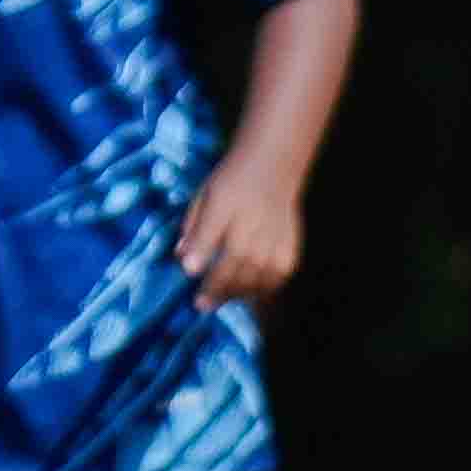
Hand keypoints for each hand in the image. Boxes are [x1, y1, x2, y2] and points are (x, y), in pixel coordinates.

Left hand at [177, 155, 309, 307]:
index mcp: (225, 204)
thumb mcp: (205, 195)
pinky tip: (249, 293)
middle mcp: (251, 221)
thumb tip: (181, 258)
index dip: (201, 252)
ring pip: (257, 273)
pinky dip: (264, 288)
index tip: (190, 270)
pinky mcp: (289, 246)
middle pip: (235, 260)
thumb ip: (192, 226)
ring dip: (238, 291)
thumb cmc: (233, 181)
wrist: (274, 166)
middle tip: (201, 304)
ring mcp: (273, 236)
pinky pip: (278, 275)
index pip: (212, 231)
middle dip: (217, 285)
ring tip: (221, 299)